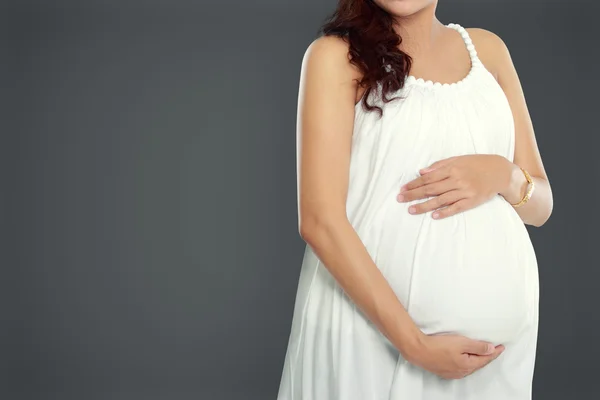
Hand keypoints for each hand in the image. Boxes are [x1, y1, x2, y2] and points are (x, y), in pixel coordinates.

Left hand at [396, 154, 512, 218]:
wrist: (500, 171)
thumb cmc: (477, 164)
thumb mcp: (459, 159)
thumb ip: (440, 165)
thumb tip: (422, 172)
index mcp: (452, 168)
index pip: (428, 177)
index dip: (414, 184)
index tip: (403, 188)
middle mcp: (457, 180)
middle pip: (431, 189)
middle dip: (414, 194)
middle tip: (400, 199)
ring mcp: (465, 191)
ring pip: (440, 200)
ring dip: (424, 206)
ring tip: (411, 210)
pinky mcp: (472, 201)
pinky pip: (456, 208)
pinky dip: (444, 212)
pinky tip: (433, 216)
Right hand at [404, 333, 504, 379]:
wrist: (418, 350)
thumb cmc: (438, 346)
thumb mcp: (461, 342)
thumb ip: (477, 346)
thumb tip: (491, 349)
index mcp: (467, 365)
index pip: (486, 359)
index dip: (494, 352)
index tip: (501, 347)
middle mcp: (461, 372)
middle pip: (478, 364)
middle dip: (486, 356)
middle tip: (494, 349)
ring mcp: (452, 373)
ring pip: (469, 366)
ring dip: (476, 359)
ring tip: (480, 353)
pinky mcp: (444, 371)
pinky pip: (460, 368)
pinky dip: (466, 362)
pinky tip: (464, 359)